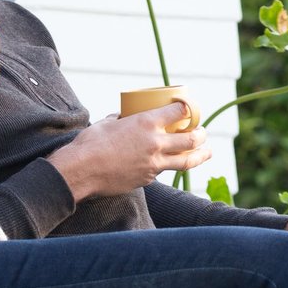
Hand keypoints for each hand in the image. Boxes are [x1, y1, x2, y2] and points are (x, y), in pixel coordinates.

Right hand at [47, 106, 212, 200]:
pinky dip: (169, 166)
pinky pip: (164, 170)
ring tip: (207, 152)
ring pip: (186, 160)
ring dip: (200, 155)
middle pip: (191, 139)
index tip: (190, 108)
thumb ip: (122, 119)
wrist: (81, 171)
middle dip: (201, 135)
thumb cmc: (90, 143)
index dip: (189, 108)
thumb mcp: (108, 123)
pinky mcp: (148, 179)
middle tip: (202, 132)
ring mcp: (154, 164)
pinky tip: (170, 163)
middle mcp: (156, 143)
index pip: (180, 112)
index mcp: (147, 123)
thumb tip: (124, 117)